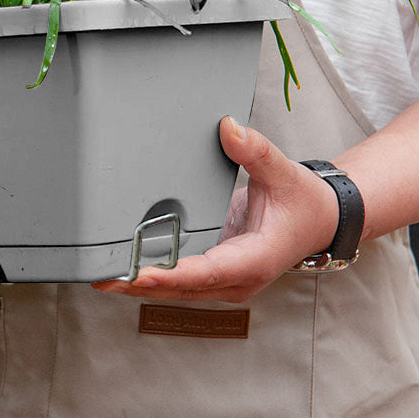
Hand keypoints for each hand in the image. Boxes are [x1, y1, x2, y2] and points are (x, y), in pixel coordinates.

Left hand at [92, 117, 339, 302]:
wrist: (319, 219)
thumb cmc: (304, 202)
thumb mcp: (283, 171)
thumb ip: (255, 150)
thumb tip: (229, 128)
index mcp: (255, 260)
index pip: (206, 273)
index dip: (171, 275)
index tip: (139, 273)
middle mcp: (237, 278)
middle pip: (181, 289)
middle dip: (140, 283)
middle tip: (100, 274)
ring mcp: (224, 280)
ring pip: (176, 290)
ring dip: (139, 283)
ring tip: (100, 272)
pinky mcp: (214, 273)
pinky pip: (179, 280)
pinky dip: (151, 276)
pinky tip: (123, 266)